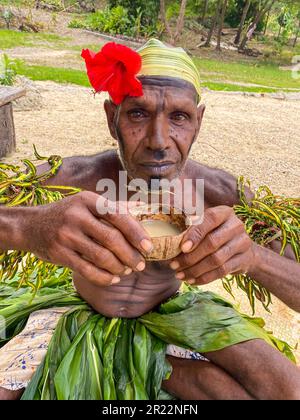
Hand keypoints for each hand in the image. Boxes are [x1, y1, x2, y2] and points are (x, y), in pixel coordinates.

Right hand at [21, 191, 152, 286]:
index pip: (119, 216)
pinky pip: (87, 270)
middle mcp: (77, 216)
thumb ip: (114, 207)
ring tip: (127, 271)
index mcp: (88, 200)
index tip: (148, 247)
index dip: (136, 233)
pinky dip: (104, 277)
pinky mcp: (59, 254)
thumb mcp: (87, 203)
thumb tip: (145, 207)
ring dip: (119, 267)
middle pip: (112, 239)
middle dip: (130, 255)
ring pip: (101, 257)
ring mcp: (66, 235)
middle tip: (140, 265)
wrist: (29, 226)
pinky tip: (113, 278)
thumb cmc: (67, 214)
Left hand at [169, 206, 255, 284]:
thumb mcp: (206, 226)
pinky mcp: (244, 260)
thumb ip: (191, 227)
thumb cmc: (217, 235)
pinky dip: (205, 278)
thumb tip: (170, 238)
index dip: (195, 234)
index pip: (210, 219)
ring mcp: (242, 243)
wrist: (245, 251)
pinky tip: (192, 280)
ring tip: (180, 275)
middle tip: (174, 265)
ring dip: (195, 270)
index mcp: (224, 212)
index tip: (182, 248)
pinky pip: (222, 271)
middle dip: (190, 257)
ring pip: (216, 260)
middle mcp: (235, 225)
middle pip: (212, 243)